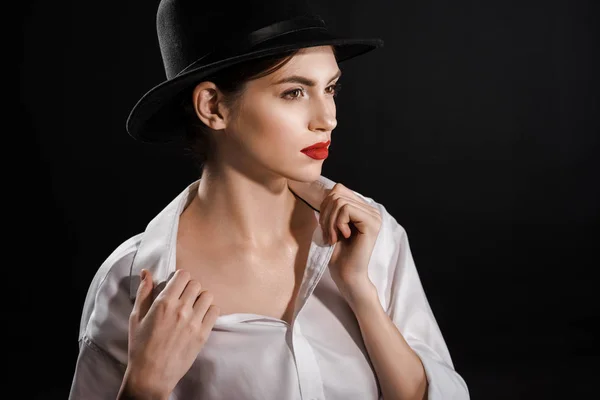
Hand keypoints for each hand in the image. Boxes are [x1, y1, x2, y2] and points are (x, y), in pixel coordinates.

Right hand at [119, 269, 219, 398]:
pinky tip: (200, 317)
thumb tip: (147, 272)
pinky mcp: (203, 334)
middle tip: (183, 298)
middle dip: (189, 288)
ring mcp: (194, 322)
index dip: (180, 279)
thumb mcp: (136, 317)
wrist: (151, 374)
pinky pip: (215, 311)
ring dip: (200, 298)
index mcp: (163, 303)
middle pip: (196, 284)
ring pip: (207, 295)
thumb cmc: (140, 346)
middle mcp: (181, 309)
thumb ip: (144, 292)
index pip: (183, 275)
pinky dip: (209, 311)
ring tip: (193, 307)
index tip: (177, 287)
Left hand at [288, 180, 381, 300]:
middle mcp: (371, 209)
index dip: (325, 205)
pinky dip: (337, 224)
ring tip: (333, 237)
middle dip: (325, 213)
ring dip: (330, 221)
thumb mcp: (331, 225)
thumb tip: (324, 190)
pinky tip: (342, 237)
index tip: (325, 226)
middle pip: (337, 193)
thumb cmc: (337, 253)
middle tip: (328, 234)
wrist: (346, 275)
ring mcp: (374, 215)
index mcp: (362, 208)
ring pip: (340, 201)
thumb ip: (332, 207)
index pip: (338, 190)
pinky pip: (346, 210)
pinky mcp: (372, 223)